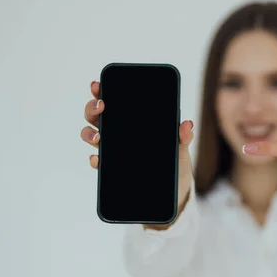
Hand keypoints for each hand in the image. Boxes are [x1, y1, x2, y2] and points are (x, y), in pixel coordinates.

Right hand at [80, 81, 194, 212]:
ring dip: (88, 133)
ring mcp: (114, 151)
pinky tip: (97, 159)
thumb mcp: (180, 149)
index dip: (102, 92)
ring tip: (98, 137)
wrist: (174, 192)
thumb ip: (183, 136)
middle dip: (92, 108)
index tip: (98, 84)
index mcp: (134, 122)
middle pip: (97, 116)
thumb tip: (187, 124)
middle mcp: (119, 133)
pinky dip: (95, 159)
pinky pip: (98, 162)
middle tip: (100, 106)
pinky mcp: (113, 170)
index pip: (115, 103)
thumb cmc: (176, 163)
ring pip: (92, 136)